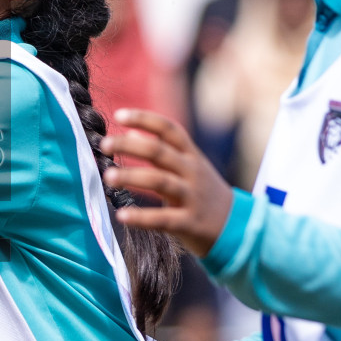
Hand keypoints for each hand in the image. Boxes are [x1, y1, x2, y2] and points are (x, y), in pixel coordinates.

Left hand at [102, 109, 232, 256]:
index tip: (118, 115)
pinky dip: (142, 218)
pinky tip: (121, 215)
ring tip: (107, 177)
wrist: (236, 226)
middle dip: (130, 146)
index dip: (144, 119)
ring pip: (160, 182)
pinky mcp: (190, 222)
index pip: (169, 129)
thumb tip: (132, 133)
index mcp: (191, 155)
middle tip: (103, 145)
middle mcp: (192, 172)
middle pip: (160, 152)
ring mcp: (193, 197)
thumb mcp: (188, 167)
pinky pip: (164, 218)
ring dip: (132, 177)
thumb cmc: (203, 192)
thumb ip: (161, 151)